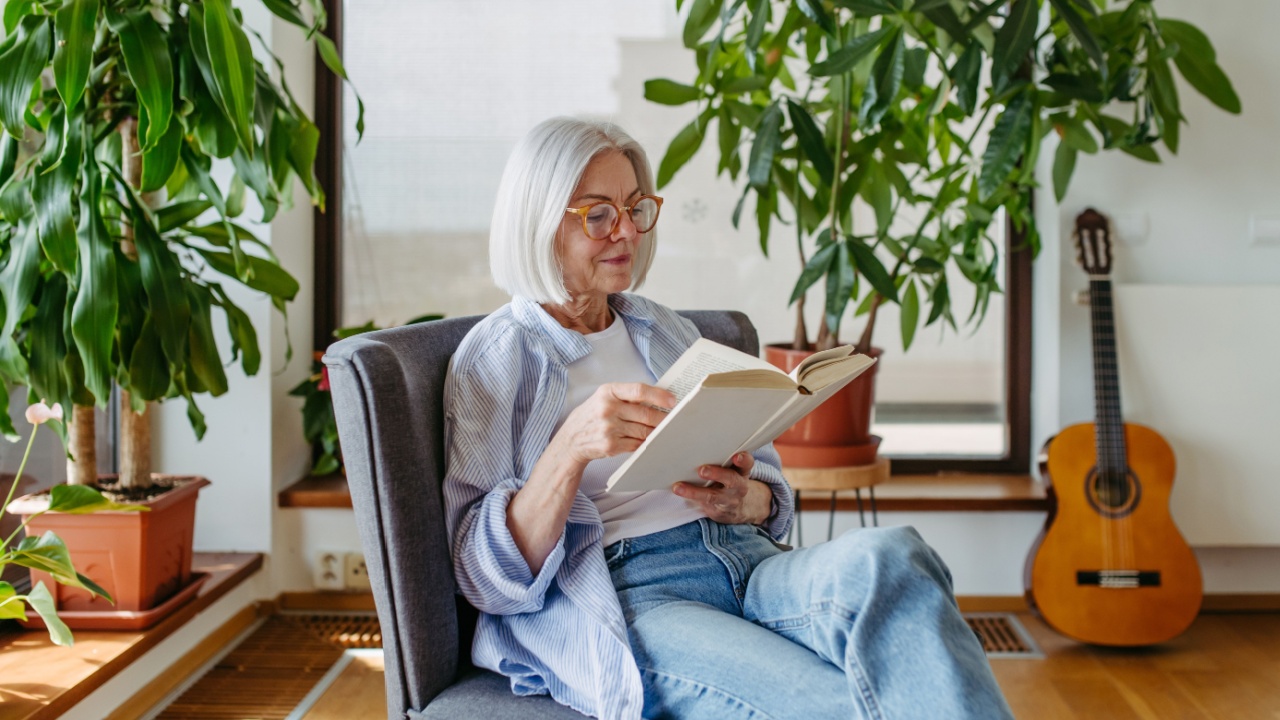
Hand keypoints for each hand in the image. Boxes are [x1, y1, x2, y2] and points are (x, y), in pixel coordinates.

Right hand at [554, 383, 675, 465]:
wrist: (571, 439)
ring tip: (665, 431)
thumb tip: (659, 398)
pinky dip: (645, 443)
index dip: (659, 395)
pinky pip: (637, 444)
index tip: (673, 401)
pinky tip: (650, 441)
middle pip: (645, 413)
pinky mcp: (611, 446)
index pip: (639, 390)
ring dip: (657, 432)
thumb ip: (627, 396)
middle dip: (663, 418)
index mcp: (607, 392)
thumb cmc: (592, 415)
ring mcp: (609, 429)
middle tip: (675, 419)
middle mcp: (607, 409)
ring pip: (644, 431)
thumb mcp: (604, 398)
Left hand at [672, 452, 772, 525]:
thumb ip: (722, 454)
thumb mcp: (732, 466)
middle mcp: (738, 485)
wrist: (734, 507)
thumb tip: (697, 431)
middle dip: (717, 474)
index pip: (747, 464)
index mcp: (742, 471)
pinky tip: (678, 490)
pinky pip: (702, 503)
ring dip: (695, 491)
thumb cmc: (727, 477)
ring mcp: (727, 499)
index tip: (737, 456)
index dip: (744, 460)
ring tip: (679, 487)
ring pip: (713, 496)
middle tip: (702, 470)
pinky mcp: (716, 509)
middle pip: (732, 480)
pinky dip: (689, 496)